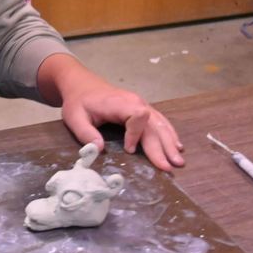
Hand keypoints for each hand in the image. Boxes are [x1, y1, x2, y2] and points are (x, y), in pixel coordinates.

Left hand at [37, 54, 184, 170]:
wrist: (81, 84)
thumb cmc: (78, 101)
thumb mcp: (74, 117)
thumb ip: (85, 133)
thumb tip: (99, 149)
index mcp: (119, 103)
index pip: (137, 117)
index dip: (135, 134)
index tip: (129, 150)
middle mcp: (135, 102)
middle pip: (153, 124)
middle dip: (161, 146)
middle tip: (169, 167)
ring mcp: (141, 104)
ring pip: (160, 124)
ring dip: (169, 143)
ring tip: (178, 161)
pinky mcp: (142, 109)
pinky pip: (159, 121)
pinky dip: (169, 133)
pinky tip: (176, 145)